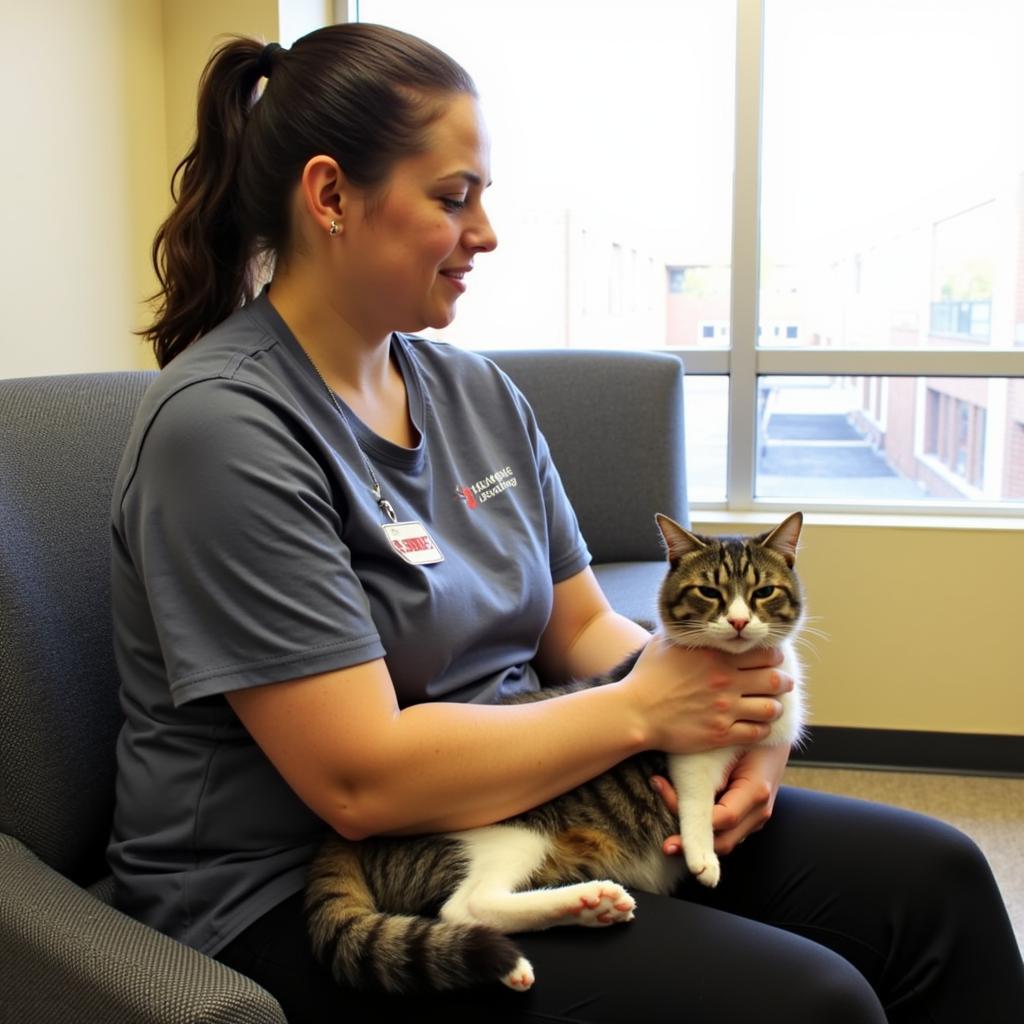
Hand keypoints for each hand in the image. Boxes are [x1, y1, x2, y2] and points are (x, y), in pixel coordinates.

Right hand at [623, 635, 791, 755]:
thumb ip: (686, 631)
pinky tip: (757, 725)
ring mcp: (725, 710)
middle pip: (775, 680)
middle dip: (784, 681)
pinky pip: (757, 733)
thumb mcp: (665, 643)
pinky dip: (763, 729)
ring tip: (771, 705)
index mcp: (716, 657)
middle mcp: (726, 682)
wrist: (634, 712)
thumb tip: (695, 616)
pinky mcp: (720, 734)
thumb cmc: (646, 676)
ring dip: (775, 706)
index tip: (772, 660)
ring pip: (772, 709)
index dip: (774, 656)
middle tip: (782, 682)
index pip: (765, 654)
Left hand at [650, 743, 790, 856]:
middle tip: (665, 843)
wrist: (774, 731)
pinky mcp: (749, 818)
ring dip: (697, 836)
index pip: (723, 819)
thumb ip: (709, 770)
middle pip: (724, 841)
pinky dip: (705, 829)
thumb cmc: (747, 735)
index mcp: (756, 791)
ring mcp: (756, 818)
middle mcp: (760, 811)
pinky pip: (726, 832)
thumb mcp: (727, 746)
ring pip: (724, 841)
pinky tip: (683, 814)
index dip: (694, 820)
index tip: (670, 813)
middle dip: (693, 845)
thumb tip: (678, 786)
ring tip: (670, 824)